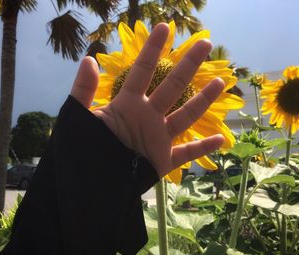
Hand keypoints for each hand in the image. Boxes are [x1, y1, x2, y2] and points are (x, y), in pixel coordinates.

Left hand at [71, 23, 224, 177]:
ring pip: (185, 116)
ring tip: (219, 83)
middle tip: (205, 44)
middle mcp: (147, 117)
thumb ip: (83, 90)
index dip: (151, 50)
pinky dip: (202, 148)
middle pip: (172, 87)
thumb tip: (88, 59)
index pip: (142, 72)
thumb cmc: (82, 149)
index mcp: (127, 105)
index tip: (163, 28)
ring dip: (203, 101)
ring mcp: (157, 138)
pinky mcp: (162, 161)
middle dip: (188, 65)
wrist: (89, 183)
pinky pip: (186, 154)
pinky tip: (220, 139)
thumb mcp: (78, 117)